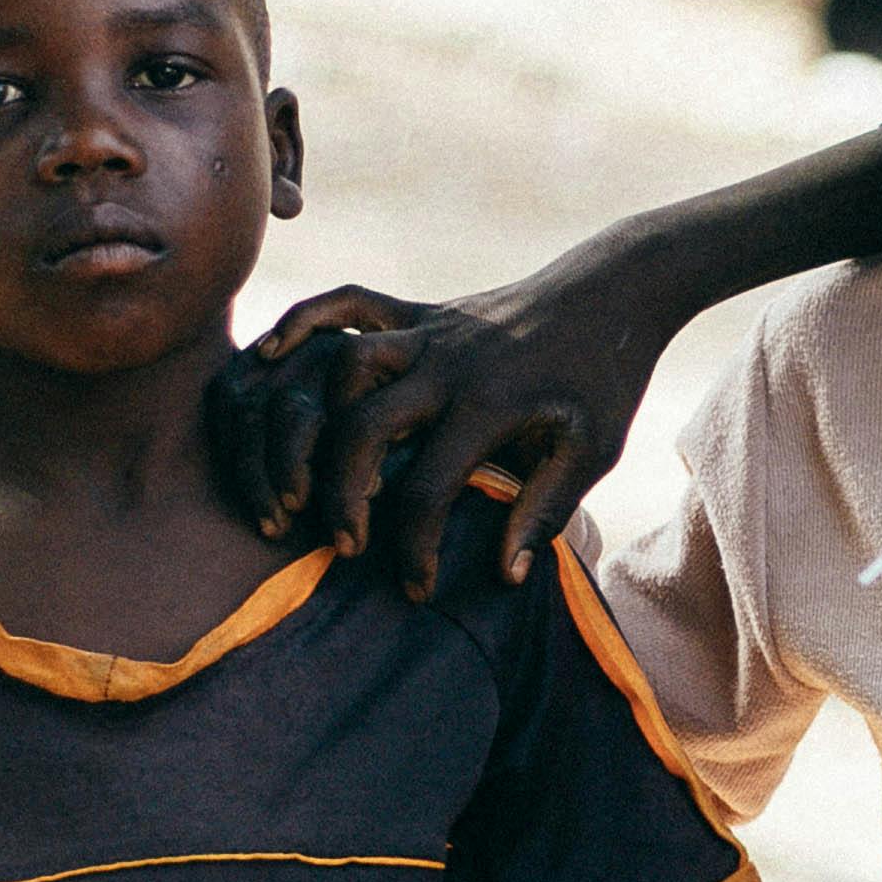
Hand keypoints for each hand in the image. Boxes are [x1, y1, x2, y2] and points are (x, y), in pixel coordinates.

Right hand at [213, 258, 663, 598]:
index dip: (413, 550)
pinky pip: (346, 303)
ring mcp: (427, 331)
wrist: (614, 291)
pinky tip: (267, 357)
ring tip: (309, 479)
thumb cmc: (606, 380)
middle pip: (361, 429)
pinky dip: (301, 322)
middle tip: (344, 546)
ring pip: (342, 368)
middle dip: (340, 495)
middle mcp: (447, 366)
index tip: (415, 590)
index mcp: (490, 406)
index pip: (428, 489)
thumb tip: (506, 575)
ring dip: (314, 424)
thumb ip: (545, 511)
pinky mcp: (419, 309)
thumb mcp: (593, 452)